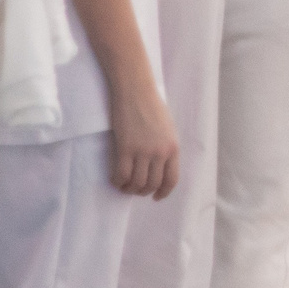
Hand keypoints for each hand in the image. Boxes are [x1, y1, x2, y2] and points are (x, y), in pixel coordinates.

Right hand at [107, 77, 180, 199]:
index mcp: (173, 148)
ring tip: (124, 187)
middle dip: (143, 192)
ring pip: (137, 183)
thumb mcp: (167, 129)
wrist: (136, 91)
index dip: (163, 192)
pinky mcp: (125, 148)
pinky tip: (115, 180)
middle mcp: (160, 152)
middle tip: (135, 190)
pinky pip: (121, 174)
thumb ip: (165, 147)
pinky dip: (118, 182)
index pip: (171, 179)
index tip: (156, 197)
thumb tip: (157, 166)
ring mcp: (143, 151)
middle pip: (152, 184)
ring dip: (129, 189)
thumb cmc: (151, 105)